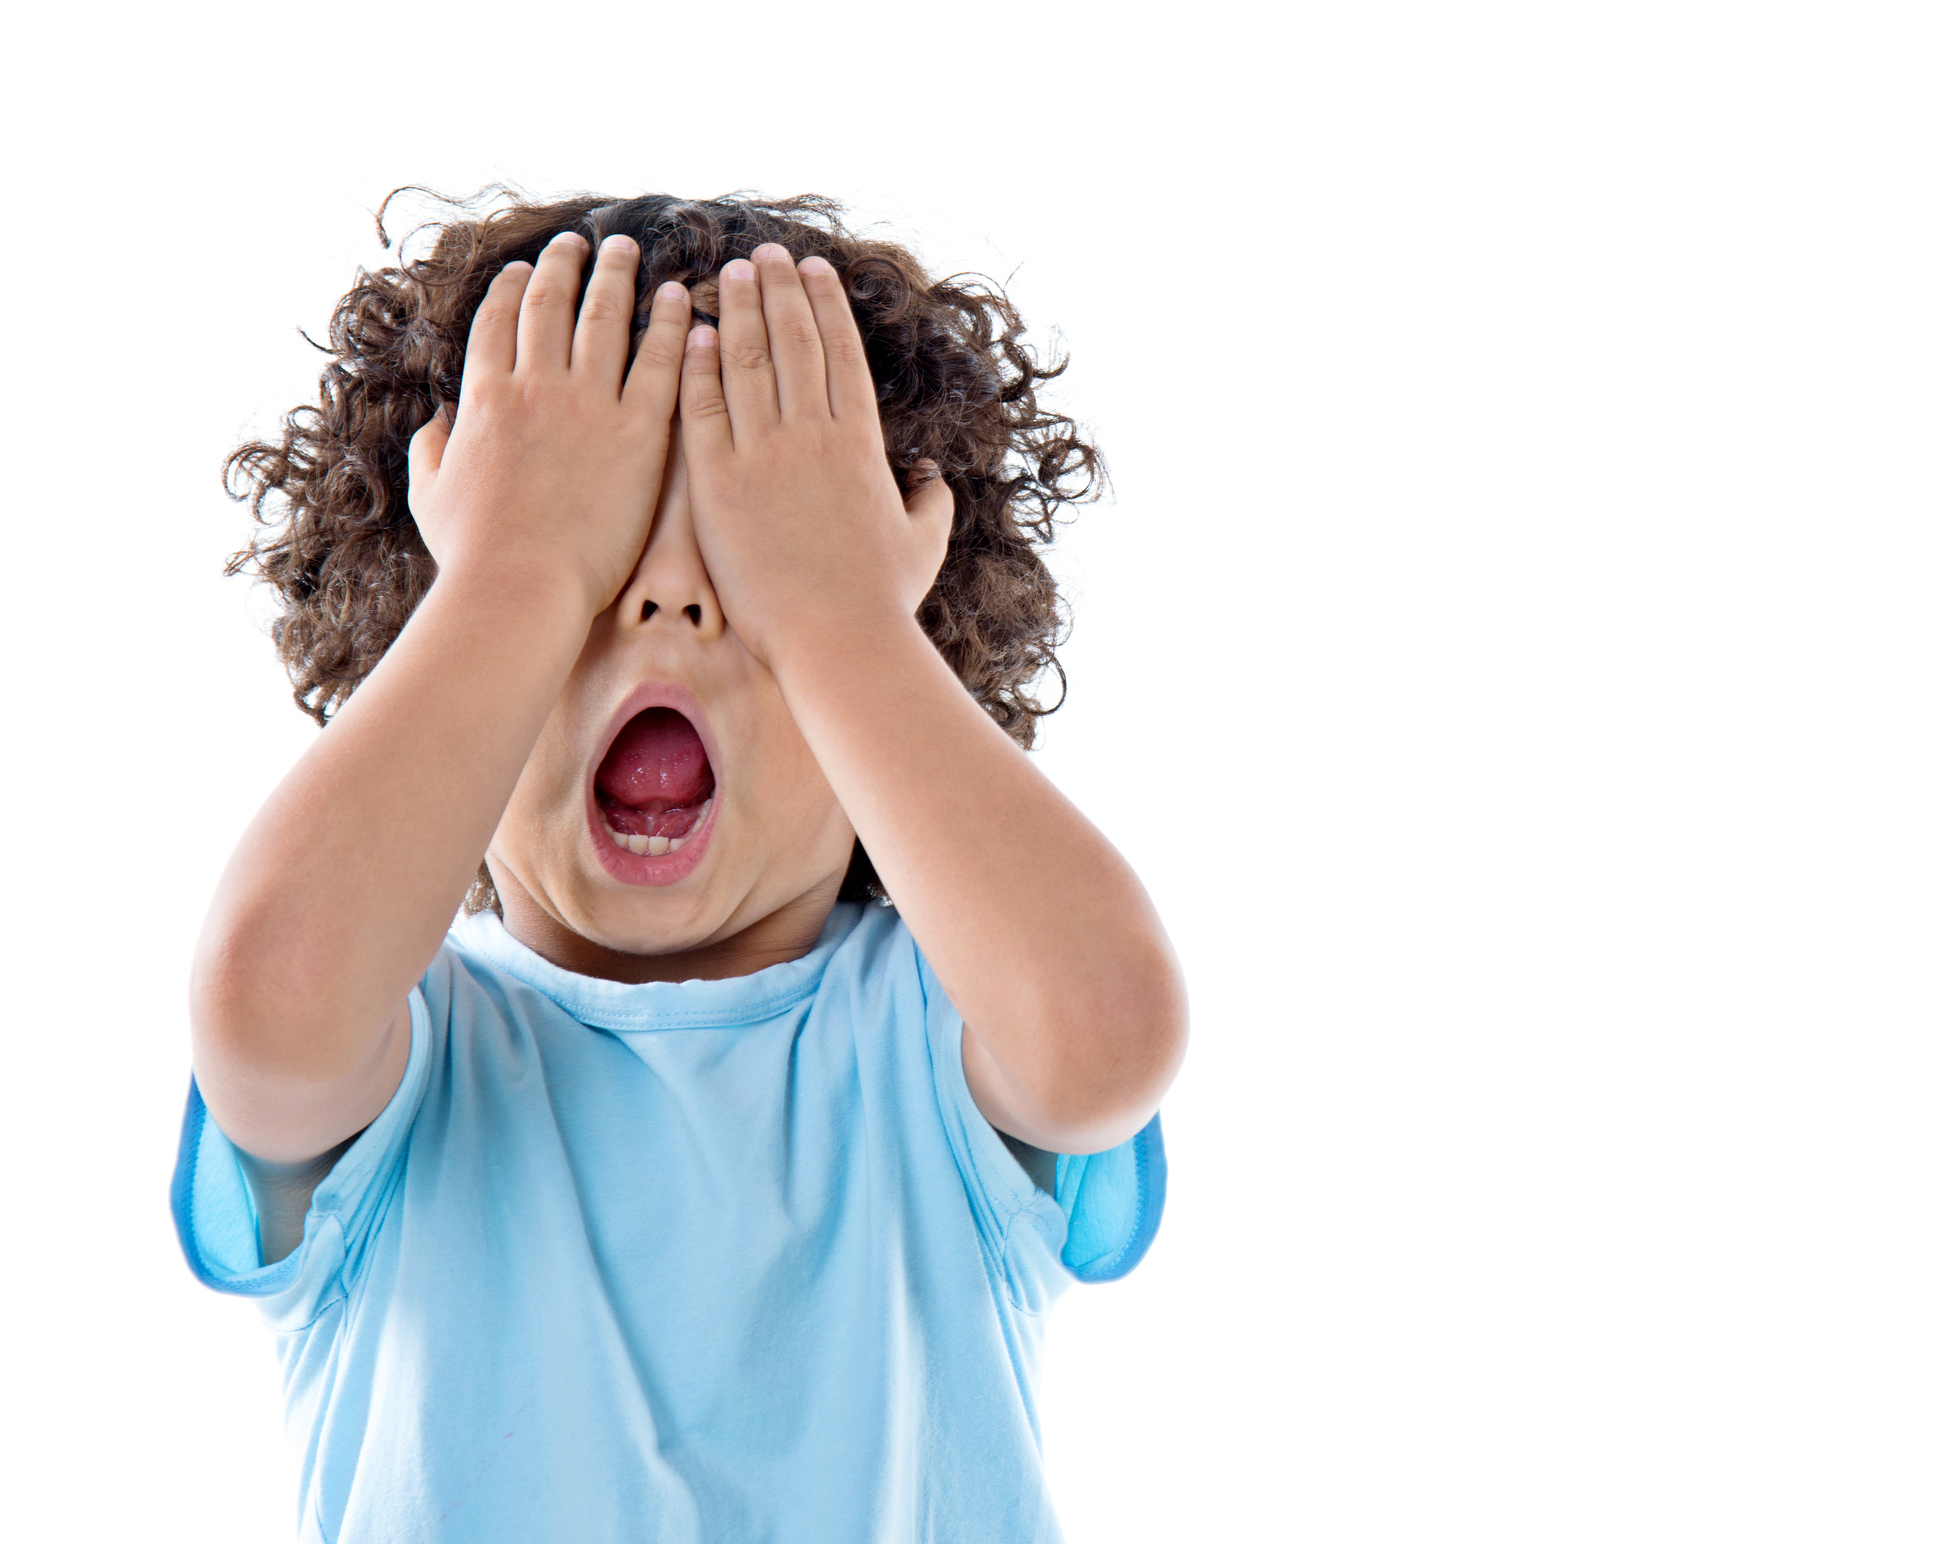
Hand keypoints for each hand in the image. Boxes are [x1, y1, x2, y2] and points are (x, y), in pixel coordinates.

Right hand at [407, 231, 691, 614]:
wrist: (520, 587)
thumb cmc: (473, 555)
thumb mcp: (430, 495)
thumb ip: (432, 449)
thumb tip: (436, 422)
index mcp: (483, 398)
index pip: (498, 322)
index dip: (512, 288)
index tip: (525, 269)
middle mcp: (535, 386)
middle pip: (551, 305)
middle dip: (565, 265)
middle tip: (581, 243)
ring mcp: (588, 405)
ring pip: (604, 318)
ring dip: (615, 276)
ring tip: (627, 250)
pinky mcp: (638, 433)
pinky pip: (660, 363)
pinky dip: (670, 323)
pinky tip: (679, 297)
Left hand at [676, 245, 952, 669]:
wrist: (837, 641)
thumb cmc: (884, 602)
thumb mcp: (924, 543)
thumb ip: (930, 501)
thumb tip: (931, 476)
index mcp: (862, 444)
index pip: (842, 354)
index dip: (826, 306)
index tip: (813, 271)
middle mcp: (815, 436)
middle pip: (794, 341)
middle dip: (779, 290)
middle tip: (764, 254)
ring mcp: (766, 455)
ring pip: (749, 361)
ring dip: (739, 311)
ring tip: (729, 275)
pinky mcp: (721, 484)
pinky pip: (705, 409)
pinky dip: (700, 366)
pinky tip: (694, 334)